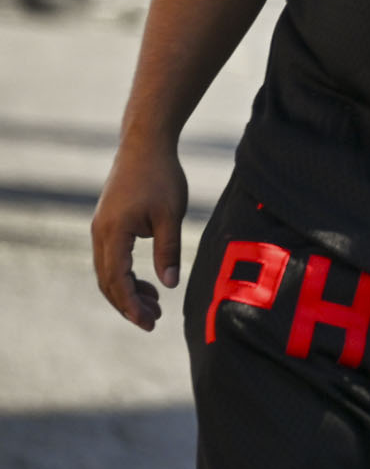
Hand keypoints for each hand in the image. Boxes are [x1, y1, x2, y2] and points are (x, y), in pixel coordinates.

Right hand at [90, 141, 188, 329]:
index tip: (148, 323)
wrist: (145, 146)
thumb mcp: (171, 215)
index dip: (131, 305)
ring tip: (153, 307)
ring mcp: (101, 229)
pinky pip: (112, 259)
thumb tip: (169, 285)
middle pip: (108, 281)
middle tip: (152, 323)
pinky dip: (126, 276)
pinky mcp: (108, 225)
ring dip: (128, 292)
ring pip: (108, 272)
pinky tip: (148, 284)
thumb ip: (168, 251)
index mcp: (113, 233)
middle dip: (128, 305)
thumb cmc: (161, 177)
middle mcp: (100, 234)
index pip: (117, 280)